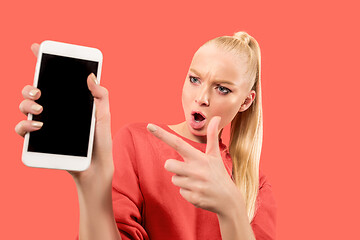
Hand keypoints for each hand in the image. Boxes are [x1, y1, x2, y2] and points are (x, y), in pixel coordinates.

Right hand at [15, 43, 112, 183]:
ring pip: (25, 107)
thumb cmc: (100, 141)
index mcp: (68, 102)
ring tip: (40, 109)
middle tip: (39, 91)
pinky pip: (23, 130)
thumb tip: (91, 75)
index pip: (54, 79)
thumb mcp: (104, 116)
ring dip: (26, 104)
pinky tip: (37, 126)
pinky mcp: (40, 140)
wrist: (95, 167)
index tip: (37, 48)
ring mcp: (46, 125)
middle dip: (30, 86)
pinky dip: (24, 126)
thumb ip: (100, 95)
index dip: (43, 62)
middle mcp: (55, 110)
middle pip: (33, 91)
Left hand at [147, 117, 240, 215]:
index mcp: (199, 158)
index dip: (162, 134)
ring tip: (196, 181)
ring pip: (174, 179)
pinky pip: (180, 192)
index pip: (177, 143)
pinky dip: (187, 192)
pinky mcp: (193, 197)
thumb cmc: (219, 174)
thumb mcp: (215, 155)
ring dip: (182, 180)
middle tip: (187, 169)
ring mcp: (195, 184)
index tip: (149, 126)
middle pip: (168, 164)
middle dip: (173, 166)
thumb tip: (216, 117)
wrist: (228, 199)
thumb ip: (212, 136)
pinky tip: (198, 191)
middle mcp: (196, 170)